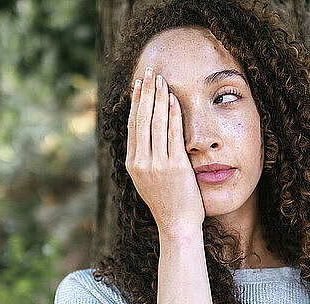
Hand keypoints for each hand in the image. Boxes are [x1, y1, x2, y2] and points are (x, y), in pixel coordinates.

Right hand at [125, 66, 204, 233]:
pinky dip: (173, 113)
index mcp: (132, 163)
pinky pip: (173, 133)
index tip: (139, 85)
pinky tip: (173, 98)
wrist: (176, 225)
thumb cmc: (167, 203)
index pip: (133, 125)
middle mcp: (141, 162)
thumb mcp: (147, 180)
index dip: (136, 103)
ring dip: (159, 97)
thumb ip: (145, 159)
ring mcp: (157, 164)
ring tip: (161, 79)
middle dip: (146, 93)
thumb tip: (145, 139)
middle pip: (142, 119)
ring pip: (156, 123)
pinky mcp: (174, 166)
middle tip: (150, 72)